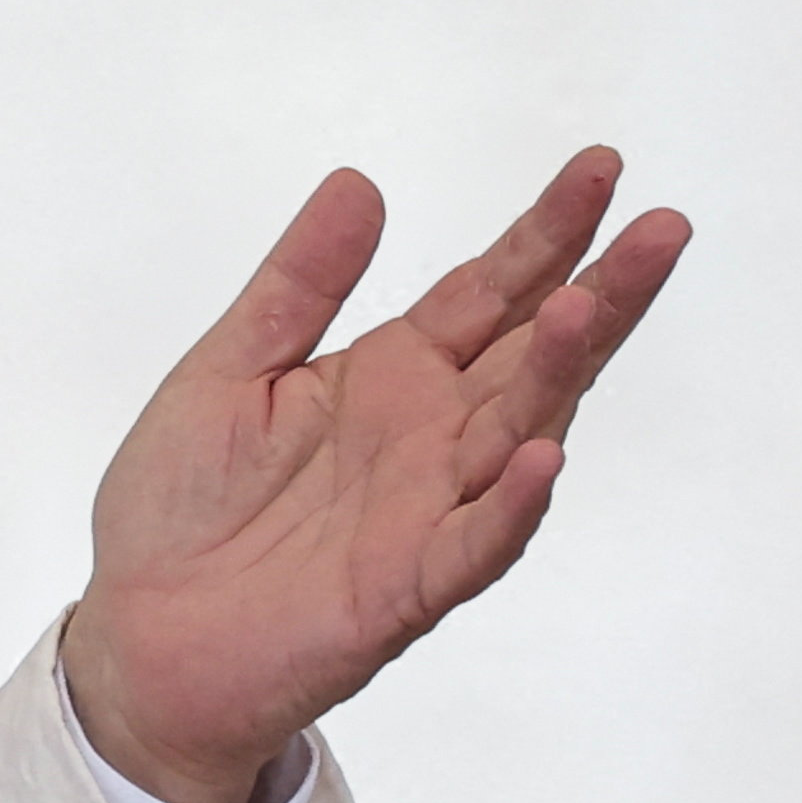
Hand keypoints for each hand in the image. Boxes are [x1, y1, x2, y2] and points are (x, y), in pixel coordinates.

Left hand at [63, 151, 690, 802]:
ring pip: (515, 431)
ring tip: (588, 306)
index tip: (600, 168)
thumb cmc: (180, 507)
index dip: (542, 234)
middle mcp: (426, 437)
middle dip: (596, 291)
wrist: (139, 634)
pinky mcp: (405, 586)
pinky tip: (540, 457)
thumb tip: (360, 184)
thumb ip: (298, 286)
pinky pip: (473, 543)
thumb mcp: (227, 369)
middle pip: (530, 352)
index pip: (485, 292)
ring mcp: (426, 511)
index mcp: (387, 377)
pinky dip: (510, 506)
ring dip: (554, 374)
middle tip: (662, 226)